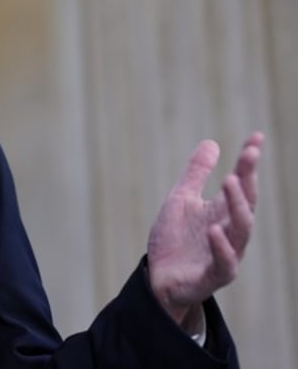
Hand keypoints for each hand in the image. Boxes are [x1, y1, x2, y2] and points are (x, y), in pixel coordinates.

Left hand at [147, 132, 262, 326]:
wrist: (158, 278)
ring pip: (241, 231)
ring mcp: (224, 254)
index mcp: (222, 212)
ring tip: (230, 180)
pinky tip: (213, 229)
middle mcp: (229, 232)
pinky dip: (220, 246)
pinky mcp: (212, 276)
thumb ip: (196, 174)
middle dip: (248, 180)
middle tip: (247, 155)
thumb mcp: (181, 199)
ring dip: (237, 206)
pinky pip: (223, 263)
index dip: (249, 161)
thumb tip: (212, 142)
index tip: (256, 137)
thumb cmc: (174, 239)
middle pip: (245, 204)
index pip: (242, 183)